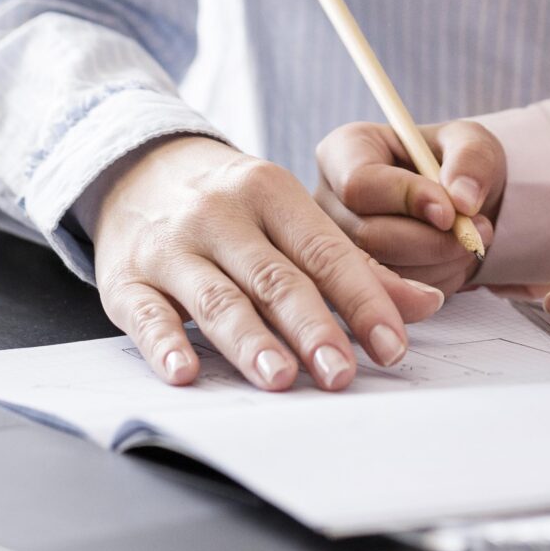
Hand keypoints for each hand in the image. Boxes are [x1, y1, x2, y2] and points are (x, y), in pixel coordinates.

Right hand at [90, 134, 444, 391]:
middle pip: (274, 277)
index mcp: (271, 192)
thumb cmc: (233, 206)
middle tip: (342, 373)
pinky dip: (165, 344)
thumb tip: (423, 306)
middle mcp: (220, 215)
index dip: (363, 300)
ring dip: (250, 342)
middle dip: (312, 327)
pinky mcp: (125, 279)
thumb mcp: (290, 216)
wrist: (139, 170)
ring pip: (217, 298)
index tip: (392, 347)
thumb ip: (355, 265)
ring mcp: (171, 246)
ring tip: (282, 379)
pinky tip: (184, 373)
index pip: (325, 251)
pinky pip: (146, 315)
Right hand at [315, 119, 504, 293]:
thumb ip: (470, 158)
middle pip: (367, 235)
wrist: (458, 205)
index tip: (451, 212)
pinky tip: (450, 262)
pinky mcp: (354, 284)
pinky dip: (433, 288)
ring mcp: (335, 248)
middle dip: (430, 241)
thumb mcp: (471, 142)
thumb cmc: (454, 163)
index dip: (406, 198)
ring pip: (381, 274)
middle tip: (475, 233)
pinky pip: (393, 300)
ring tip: (469, 243)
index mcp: (345, 151)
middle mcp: (328, 202)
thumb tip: (462, 199)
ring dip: (437, 264)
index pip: (359, 182)